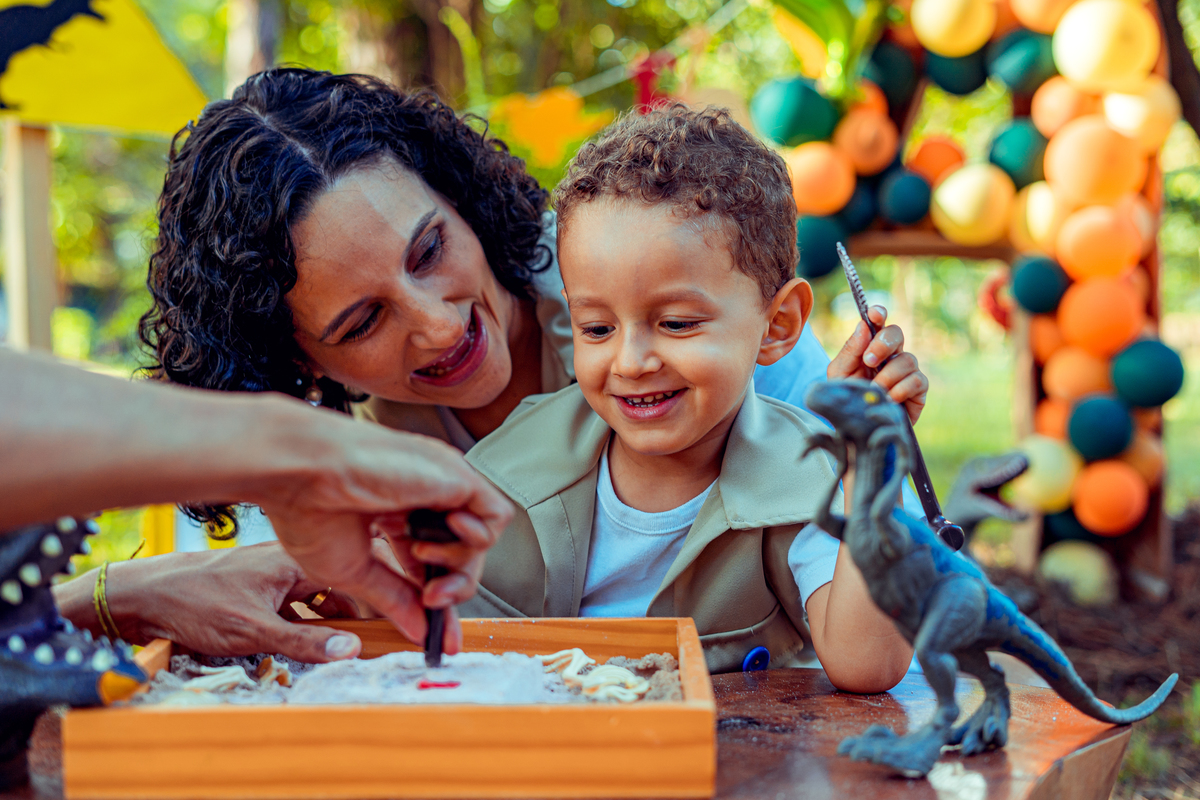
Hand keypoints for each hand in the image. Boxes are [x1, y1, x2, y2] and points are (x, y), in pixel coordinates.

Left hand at [57, 543, 373, 661]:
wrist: (143, 596)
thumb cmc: (189, 602)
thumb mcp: (249, 630)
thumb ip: (302, 641)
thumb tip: (348, 649)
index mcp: (295, 559)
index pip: (358, 570)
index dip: (389, 592)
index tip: (414, 613)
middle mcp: (293, 558)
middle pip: (350, 577)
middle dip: (375, 601)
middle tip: (398, 627)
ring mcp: (280, 570)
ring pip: (331, 588)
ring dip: (348, 612)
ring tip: (368, 635)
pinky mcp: (268, 584)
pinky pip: (310, 597)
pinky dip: (324, 615)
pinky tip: (325, 634)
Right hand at [257, 424, 510, 653]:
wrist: (299, 471)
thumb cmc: (310, 509)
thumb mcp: (353, 571)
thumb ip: (394, 599)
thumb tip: (420, 632)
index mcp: (396, 513)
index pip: (432, 561)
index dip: (438, 595)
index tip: (440, 636)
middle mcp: (423, 496)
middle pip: (462, 554)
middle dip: (453, 586)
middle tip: (430, 599)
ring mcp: (441, 484)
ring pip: (481, 538)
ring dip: (460, 562)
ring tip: (421, 556)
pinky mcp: (456, 475)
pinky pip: (495, 514)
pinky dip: (480, 535)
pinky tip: (447, 533)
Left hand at [827, 306, 928, 422]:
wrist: (855, 429)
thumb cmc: (848, 399)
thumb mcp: (840, 374)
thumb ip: (851, 351)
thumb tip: (863, 325)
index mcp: (871, 347)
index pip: (879, 324)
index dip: (879, 314)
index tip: (874, 313)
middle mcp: (892, 355)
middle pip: (897, 333)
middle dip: (883, 344)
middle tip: (869, 360)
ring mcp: (907, 372)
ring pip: (908, 359)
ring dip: (889, 375)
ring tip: (875, 389)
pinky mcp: (918, 391)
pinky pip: (917, 381)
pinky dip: (901, 389)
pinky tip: (889, 398)